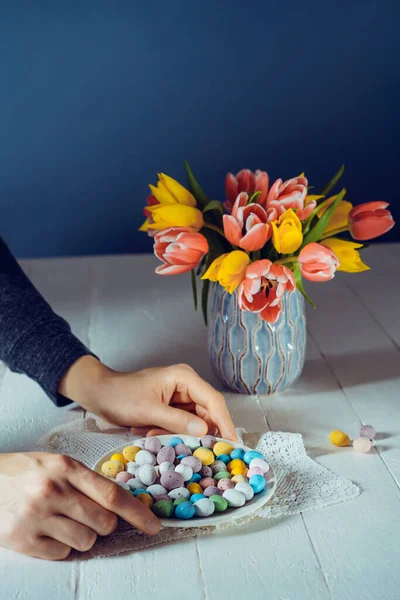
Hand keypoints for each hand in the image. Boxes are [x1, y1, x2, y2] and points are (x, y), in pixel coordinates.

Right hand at [0, 452, 159, 559]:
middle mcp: (53, 491)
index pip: (112, 494)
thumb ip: (87, 480)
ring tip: (63, 520)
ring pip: (86, 541)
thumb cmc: (26, 472)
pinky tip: (47, 530)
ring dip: (83, 535)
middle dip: (105, 524)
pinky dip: (61, 545)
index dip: (137, 513)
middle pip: (104, 522)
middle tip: (90, 516)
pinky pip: (63, 553)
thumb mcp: (57, 464)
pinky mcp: (24, 541)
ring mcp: (37, 518)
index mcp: (66, 468)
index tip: (153, 524)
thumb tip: (122, 501)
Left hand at [59, 357, 236, 440]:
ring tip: (154, 433)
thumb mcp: (148, 410)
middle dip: (198, 433)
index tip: (233, 444)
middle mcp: (187, 386)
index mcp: (184, 378)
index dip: (225, 422)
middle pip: (207, 413)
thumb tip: (205, 430)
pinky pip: (181, 426)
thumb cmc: (121, 395)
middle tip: (196, 452)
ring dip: (179, 434)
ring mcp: (179, 398)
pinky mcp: (171, 410)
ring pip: (194, 423)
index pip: (213, 401)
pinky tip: (150, 433)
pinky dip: (170, 434)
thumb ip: (177, 420)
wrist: (99, 394)